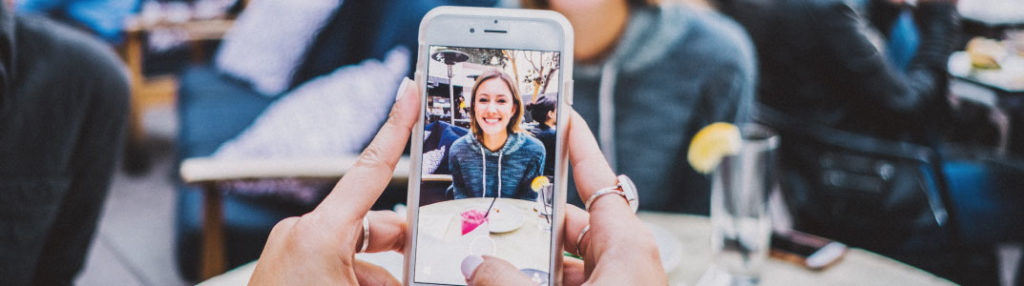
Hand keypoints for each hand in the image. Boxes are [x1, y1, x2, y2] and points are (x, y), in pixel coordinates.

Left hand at [248, 78, 418, 284]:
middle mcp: (302, 235)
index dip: (396, 128)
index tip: (408, 93)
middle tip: (431, 264)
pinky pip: (337, 266)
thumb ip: (399, 277)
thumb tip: (425, 271)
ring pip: (358, 253)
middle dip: (405, 249)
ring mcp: (291, 252)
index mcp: (319, 234)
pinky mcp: (287, 270)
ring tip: (395, 284)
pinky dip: (359, 281)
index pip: (370, 169)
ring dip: (382, 276)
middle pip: (374, 225)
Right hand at [461, 111, 666, 285]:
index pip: (598, 179)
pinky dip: (539, 280)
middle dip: (529, 224)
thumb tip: (473, 266)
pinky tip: (506, 284)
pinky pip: (571, 282)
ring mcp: (616, 283)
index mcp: (626, 245)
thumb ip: (507, 281)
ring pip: (566, 261)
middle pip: (569, 224)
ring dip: (530, 263)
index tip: (564, 113)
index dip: (578, 144)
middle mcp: (624, 261)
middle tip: (490, 220)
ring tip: (491, 264)